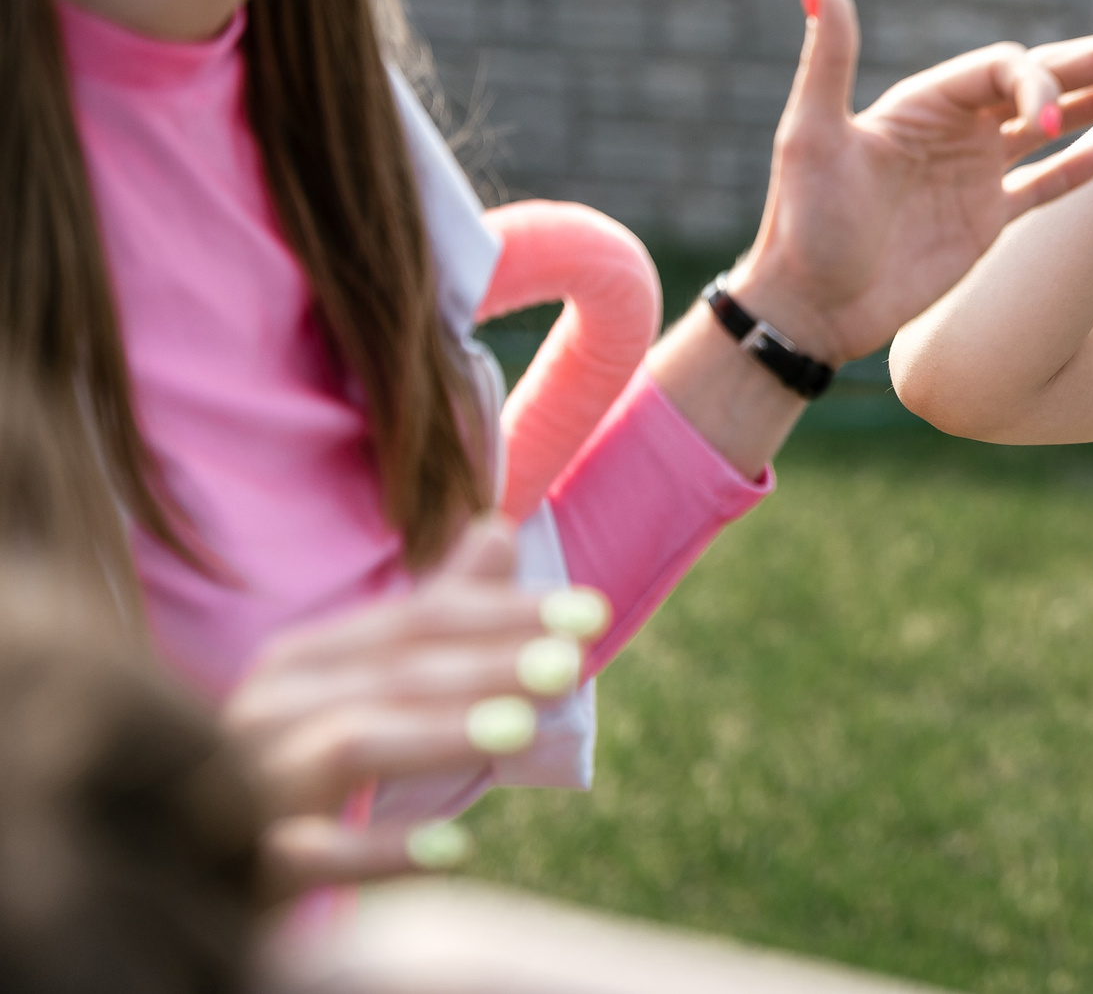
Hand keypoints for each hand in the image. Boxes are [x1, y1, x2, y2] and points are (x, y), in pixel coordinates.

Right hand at [223, 520, 597, 901]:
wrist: (193, 870)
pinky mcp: (245, 864)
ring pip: (350, 744)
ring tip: (520, 729)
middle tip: (571, 663)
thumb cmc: (295, 767)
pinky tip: (454, 848)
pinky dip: (380, 850)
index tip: (592, 612)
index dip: (504, 610)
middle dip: (487, 664)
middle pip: (392, 673)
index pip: (416, 620)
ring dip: (438, 733)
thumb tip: (499, 528)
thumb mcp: (359, 686)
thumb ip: (432, 616)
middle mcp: (269, 709)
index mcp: (301, 661)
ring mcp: (248, 783)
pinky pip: (311, 854)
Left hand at [727, 0, 1092, 361]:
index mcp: (923, 104)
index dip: (1038, 82)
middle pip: (1039, 84)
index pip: (1002, 70)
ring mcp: (972, 176)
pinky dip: (1076, 171)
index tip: (1050, 121)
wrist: (807, 308)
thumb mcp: (811, 134)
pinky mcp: (982, 223)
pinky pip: (1040, 187)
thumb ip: (828, 56)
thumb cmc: (803, 222)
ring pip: (1049, 129)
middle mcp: (954, 131)